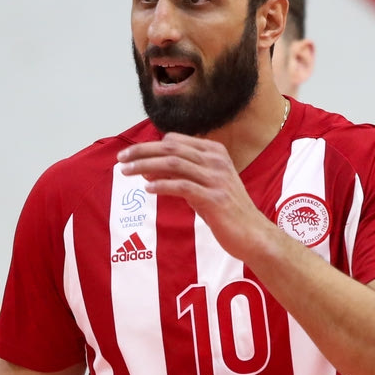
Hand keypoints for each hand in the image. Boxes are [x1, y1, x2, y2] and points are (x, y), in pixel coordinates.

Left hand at [117, 133, 270, 258]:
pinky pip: (182, 186)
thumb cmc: (227, 211)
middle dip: (142, 152)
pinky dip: (162, 185)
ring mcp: (216, 179)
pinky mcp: (214, 198)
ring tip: (126, 172)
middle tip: (121, 160)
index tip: (132, 156)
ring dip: (145, 166)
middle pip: (171, 149)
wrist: (253, 234)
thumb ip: (181, 176)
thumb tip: (147, 171)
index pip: (175, 140)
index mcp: (215, 152)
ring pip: (173, 164)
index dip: (150, 146)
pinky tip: (147, 189)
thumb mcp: (204, 186)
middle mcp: (216, 161)